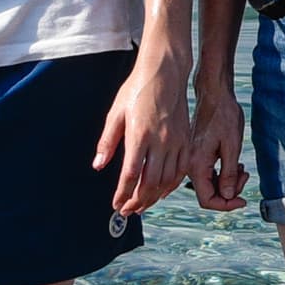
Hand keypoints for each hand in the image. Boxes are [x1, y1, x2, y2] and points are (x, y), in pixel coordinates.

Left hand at [94, 52, 191, 222]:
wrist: (165, 73)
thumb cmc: (138, 90)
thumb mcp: (115, 113)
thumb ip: (107, 142)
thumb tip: (98, 165)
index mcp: (139, 134)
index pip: (131, 174)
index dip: (123, 193)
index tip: (116, 204)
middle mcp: (160, 140)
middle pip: (150, 182)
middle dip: (138, 201)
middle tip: (127, 211)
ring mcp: (176, 141)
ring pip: (167, 180)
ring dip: (153, 197)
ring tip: (142, 204)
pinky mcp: (186, 139)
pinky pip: (181, 170)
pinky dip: (171, 185)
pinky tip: (161, 191)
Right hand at [185, 77, 250, 210]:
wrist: (214, 94)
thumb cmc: (224, 115)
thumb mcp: (232, 146)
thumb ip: (229, 173)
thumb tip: (228, 196)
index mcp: (195, 164)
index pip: (207, 200)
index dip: (226, 205)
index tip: (242, 201)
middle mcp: (189, 165)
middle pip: (208, 194)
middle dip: (229, 191)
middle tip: (245, 176)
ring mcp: (191, 160)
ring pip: (209, 184)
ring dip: (227, 182)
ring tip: (242, 169)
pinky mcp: (196, 155)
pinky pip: (208, 174)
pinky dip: (222, 174)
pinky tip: (235, 165)